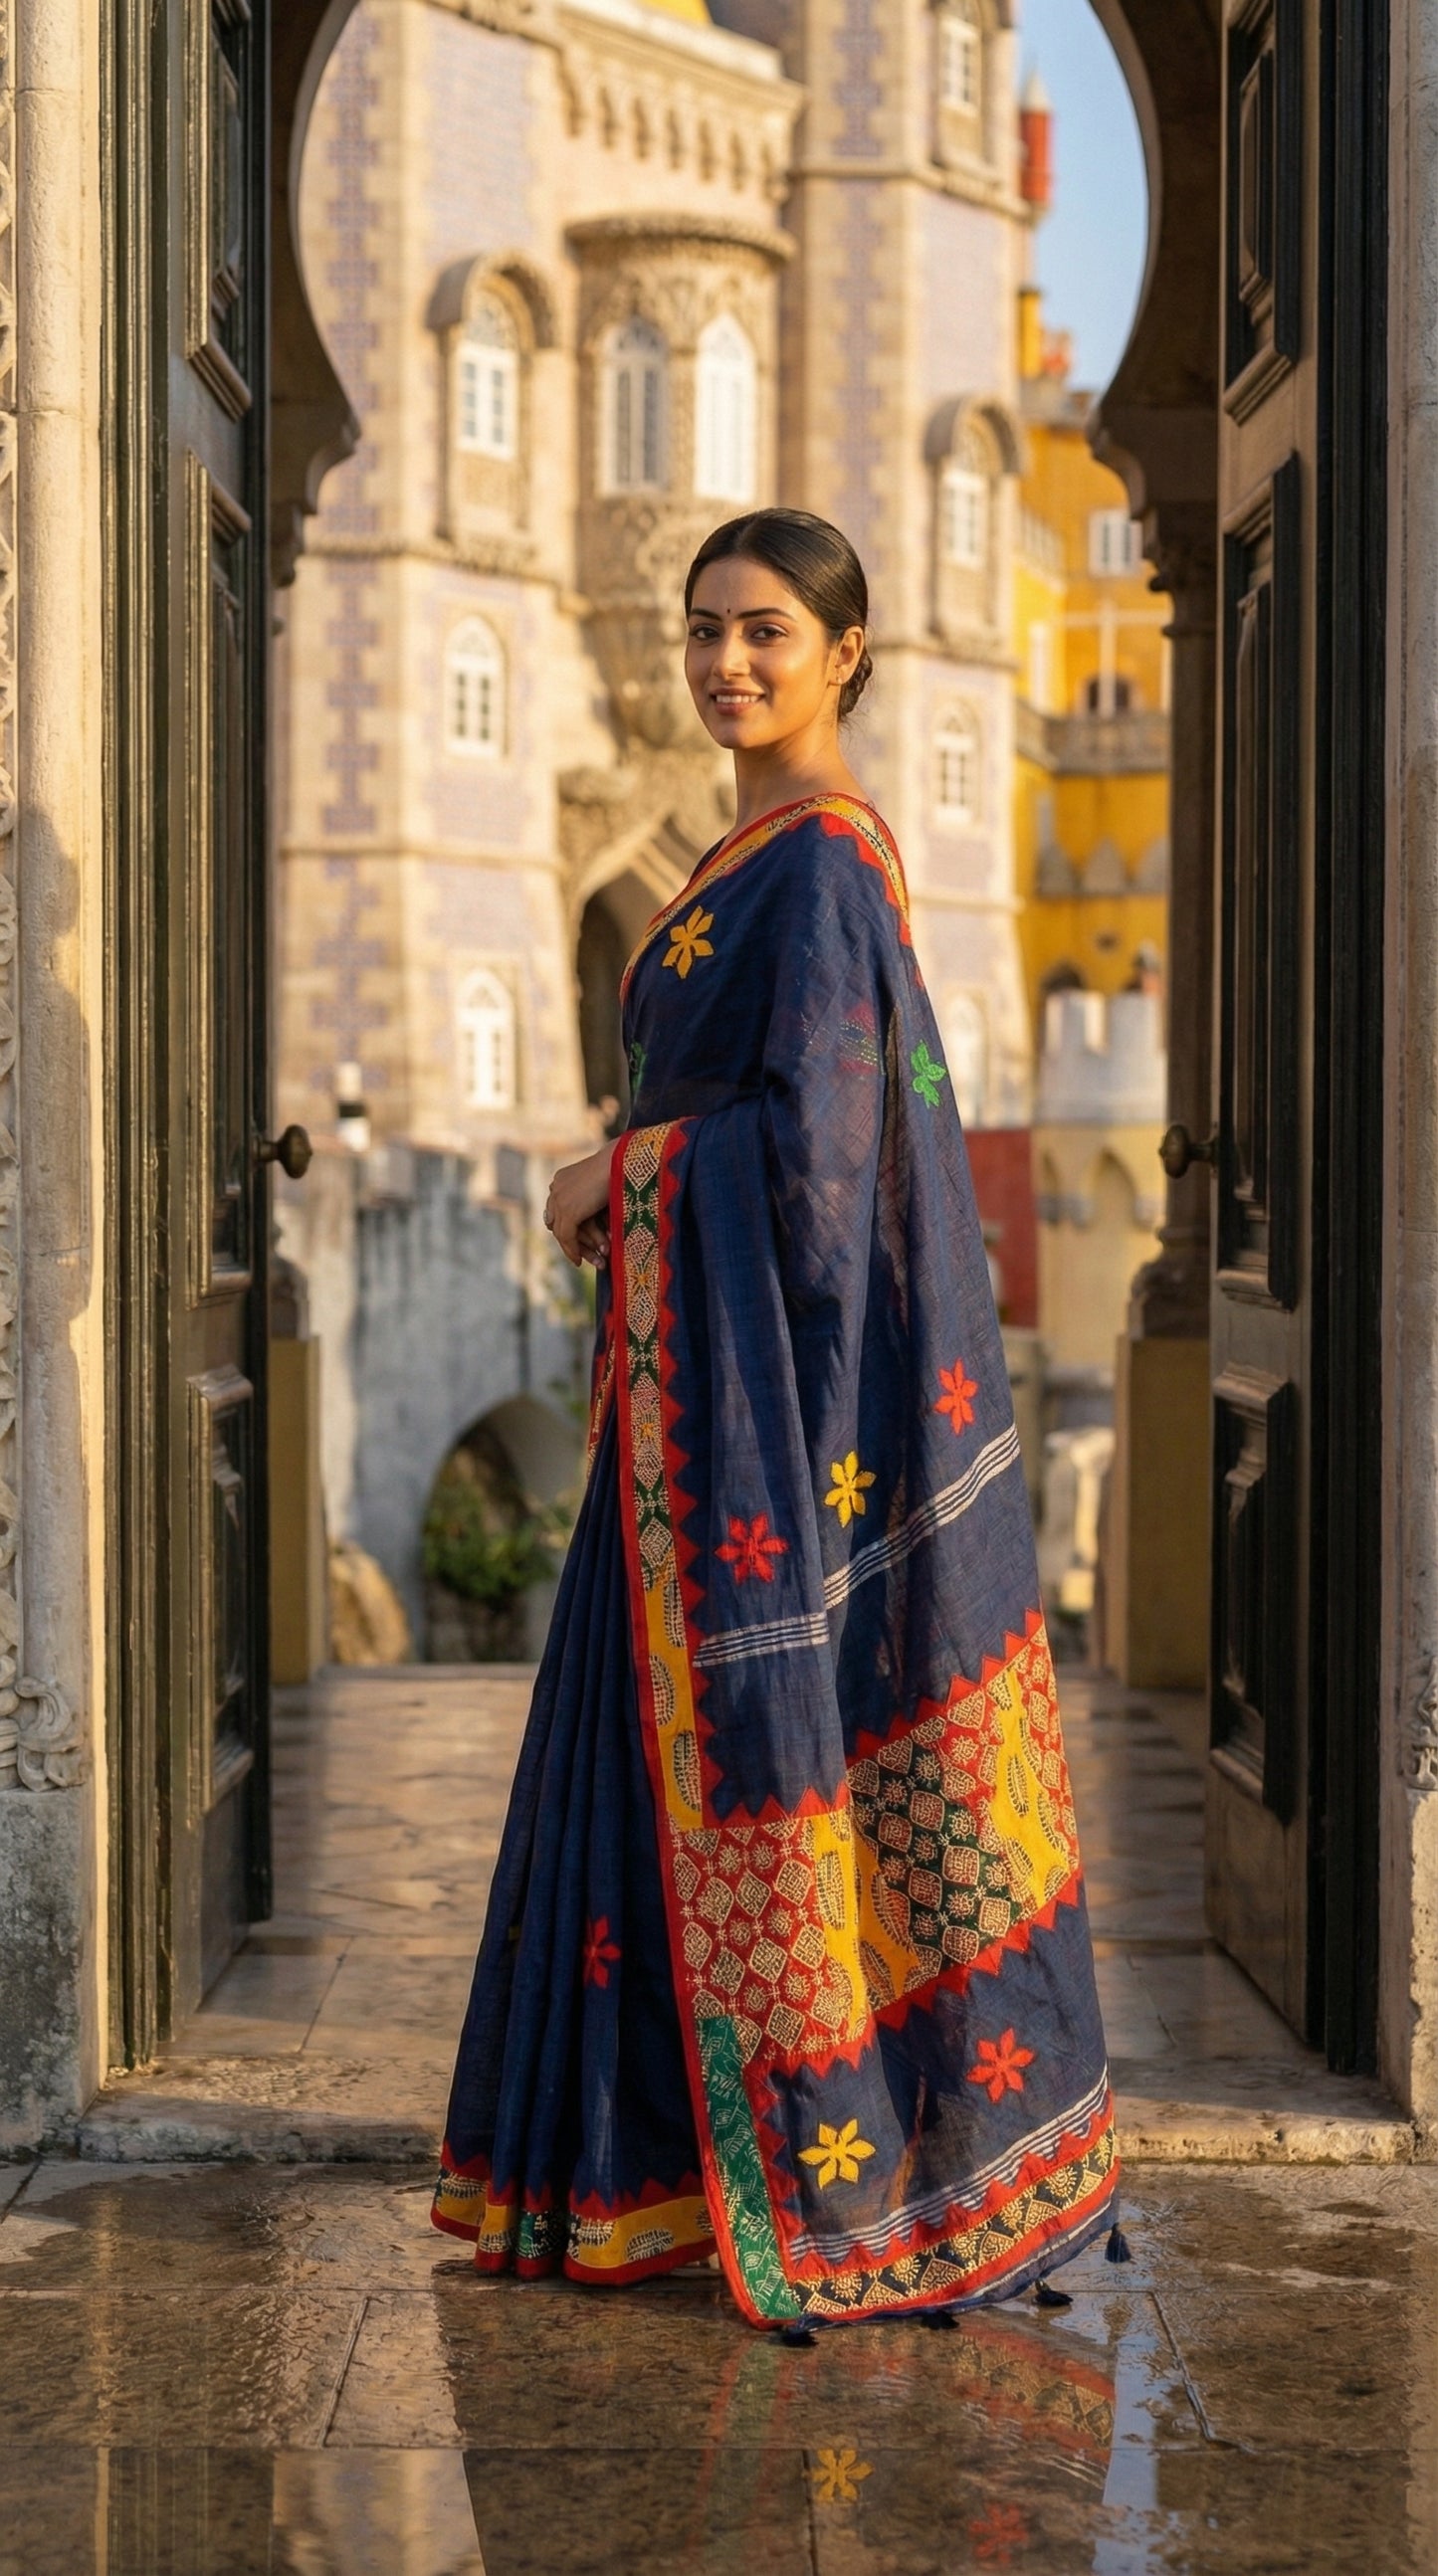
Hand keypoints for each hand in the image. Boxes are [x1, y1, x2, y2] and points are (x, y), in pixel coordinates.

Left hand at [544, 1143, 616, 1268]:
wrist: (623, 1161)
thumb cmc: (621, 1169)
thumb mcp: (600, 1185)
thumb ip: (591, 1199)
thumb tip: (595, 1220)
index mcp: (562, 1178)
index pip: (557, 1209)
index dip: (565, 1226)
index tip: (576, 1239)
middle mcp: (556, 1188)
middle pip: (556, 1222)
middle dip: (568, 1240)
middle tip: (578, 1255)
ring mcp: (560, 1200)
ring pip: (561, 1232)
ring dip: (574, 1249)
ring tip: (582, 1262)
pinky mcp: (569, 1211)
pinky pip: (567, 1237)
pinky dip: (573, 1251)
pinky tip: (579, 1261)